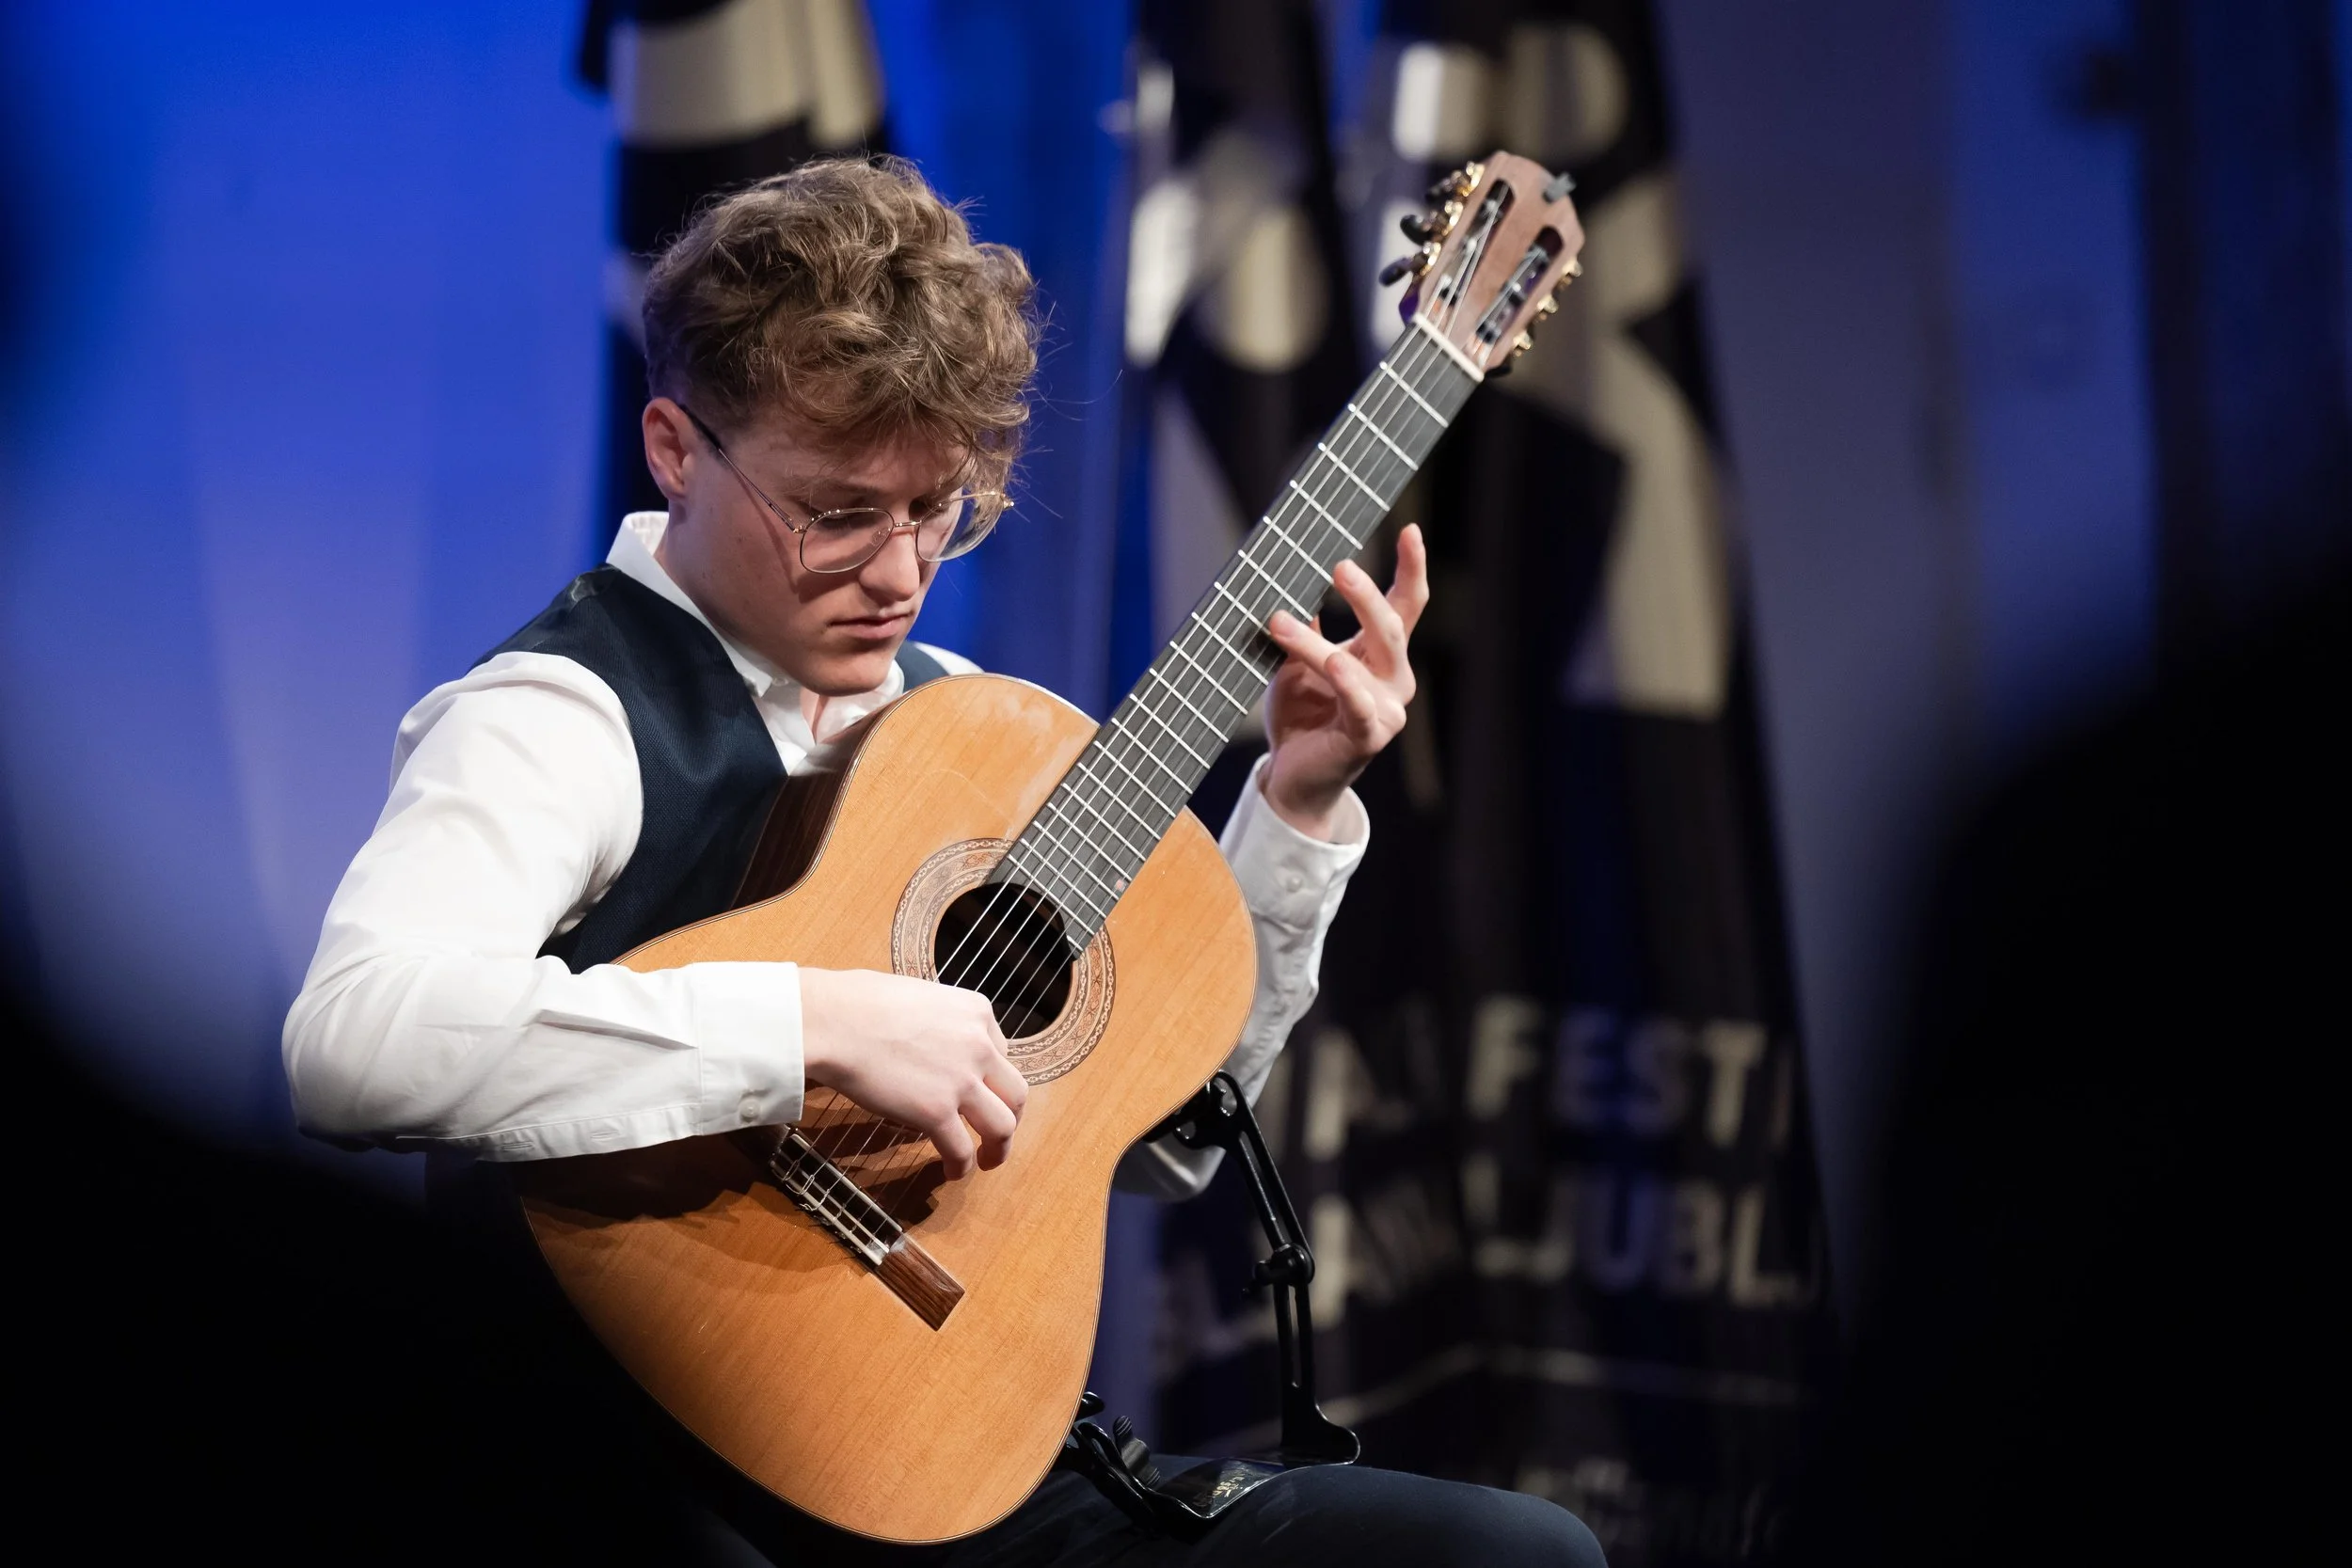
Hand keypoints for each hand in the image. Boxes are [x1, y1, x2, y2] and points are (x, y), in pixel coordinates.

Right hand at [797, 967, 1027, 1179]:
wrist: (834, 1020)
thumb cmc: (858, 1002)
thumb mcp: (919, 996)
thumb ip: (937, 1021)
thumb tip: (928, 1038)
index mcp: (976, 1012)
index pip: (1001, 1053)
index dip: (990, 1077)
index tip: (977, 1089)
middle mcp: (979, 1046)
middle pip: (1015, 1092)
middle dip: (1011, 1115)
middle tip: (997, 1131)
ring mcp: (962, 1081)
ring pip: (1003, 1126)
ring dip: (999, 1149)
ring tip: (986, 1161)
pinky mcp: (937, 1112)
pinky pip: (962, 1149)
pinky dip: (962, 1166)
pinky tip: (952, 1171)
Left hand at [1261, 524, 1429, 838]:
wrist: (1292, 776)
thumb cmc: (1301, 714)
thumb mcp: (1295, 662)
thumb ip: (1304, 627)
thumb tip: (1295, 582)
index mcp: (1381, 654)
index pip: (1405, 604)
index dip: (1412, 566)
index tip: (1410, 530)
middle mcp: (1393, 677)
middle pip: (1390, 626)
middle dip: (1365, 594)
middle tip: (1339, 565)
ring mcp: (1386, 708)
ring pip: (1359, 663)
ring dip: (1316, 643)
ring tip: (1279, 623)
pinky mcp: (1369, 735)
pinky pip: (1360, 704)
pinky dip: (1346, 683)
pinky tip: (1333, 664)